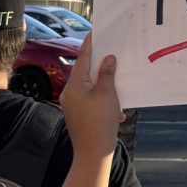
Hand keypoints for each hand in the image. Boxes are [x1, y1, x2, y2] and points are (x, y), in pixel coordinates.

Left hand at [60, 33, 121, 161]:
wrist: (92, 155)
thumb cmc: (100, 122)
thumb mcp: (107, 94)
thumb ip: (107, 74)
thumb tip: (108, 58)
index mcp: (75, 85)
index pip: (82, 58)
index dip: (90, 44)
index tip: (96, 31)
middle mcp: (70, 93)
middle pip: (84, 70)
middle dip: (98, 60)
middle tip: (110, 47)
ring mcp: (73, 104)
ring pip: (88, 84)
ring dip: (102, 78)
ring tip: (115, 70)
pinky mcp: (78, 114)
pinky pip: (89, 96)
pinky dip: (101, 93)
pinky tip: (114, 98)